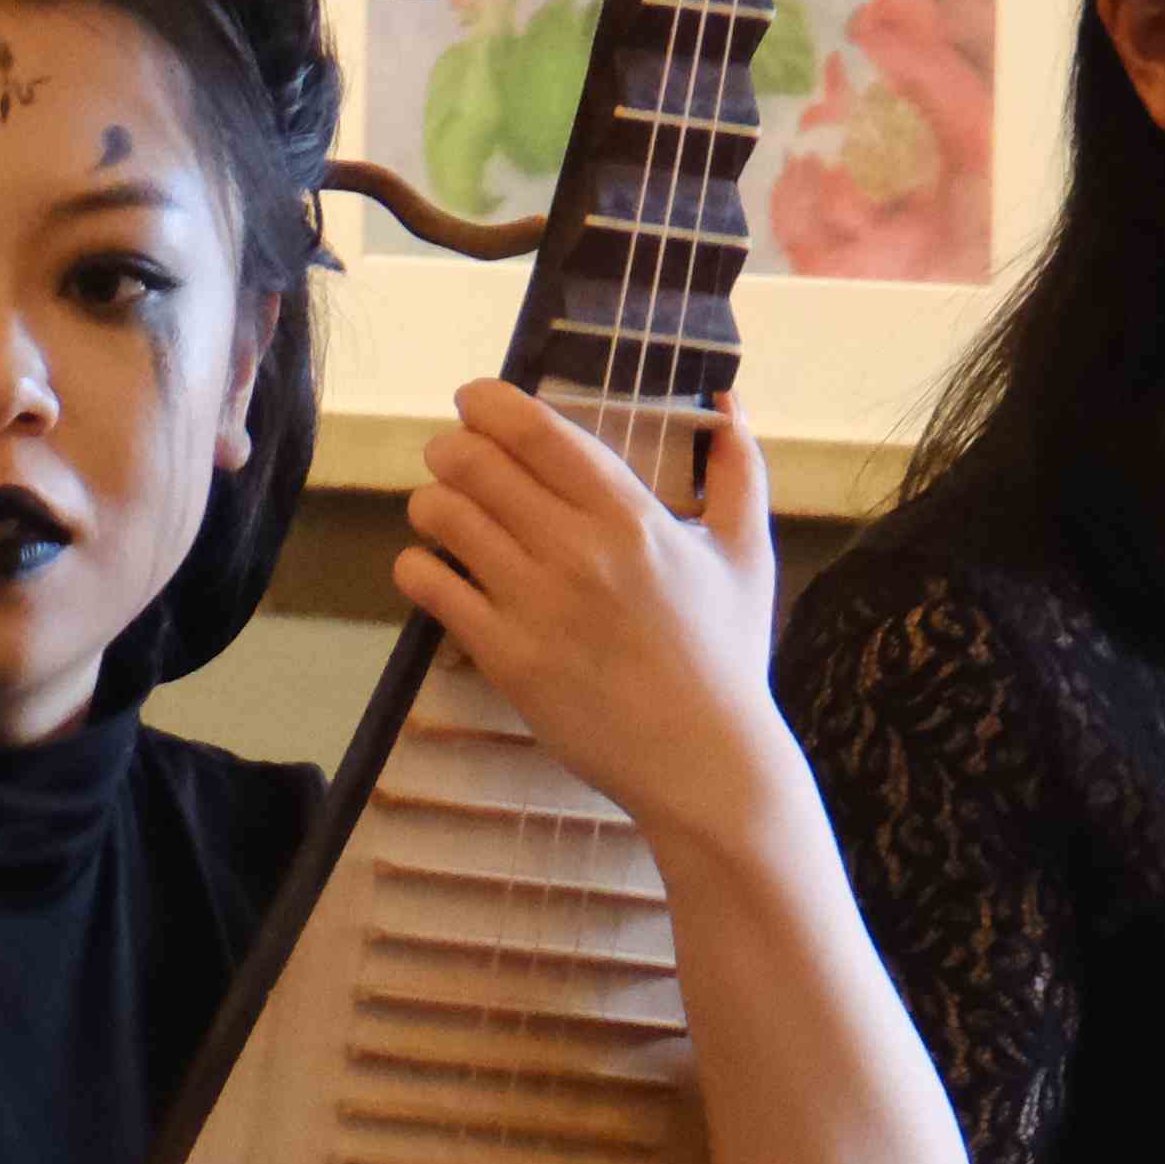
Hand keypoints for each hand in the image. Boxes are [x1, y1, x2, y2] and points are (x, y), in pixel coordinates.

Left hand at [389, 372, 797, 854]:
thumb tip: (729, 403)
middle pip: (477, 465)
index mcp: (631, 516)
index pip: (537, 432)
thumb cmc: (727, 657)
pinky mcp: (507, 658)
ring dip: (430, 503)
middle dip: (449, 449)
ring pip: (445, 519)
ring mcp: (537, 605)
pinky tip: (429, 568)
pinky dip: (417, 567)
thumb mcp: (747, 554)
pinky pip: (433, 589)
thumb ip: (739, 470)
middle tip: (449, 458)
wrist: (704, 761)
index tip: (473, 402)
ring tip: (438, 511)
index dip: (488, 403)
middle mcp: (578, 551)